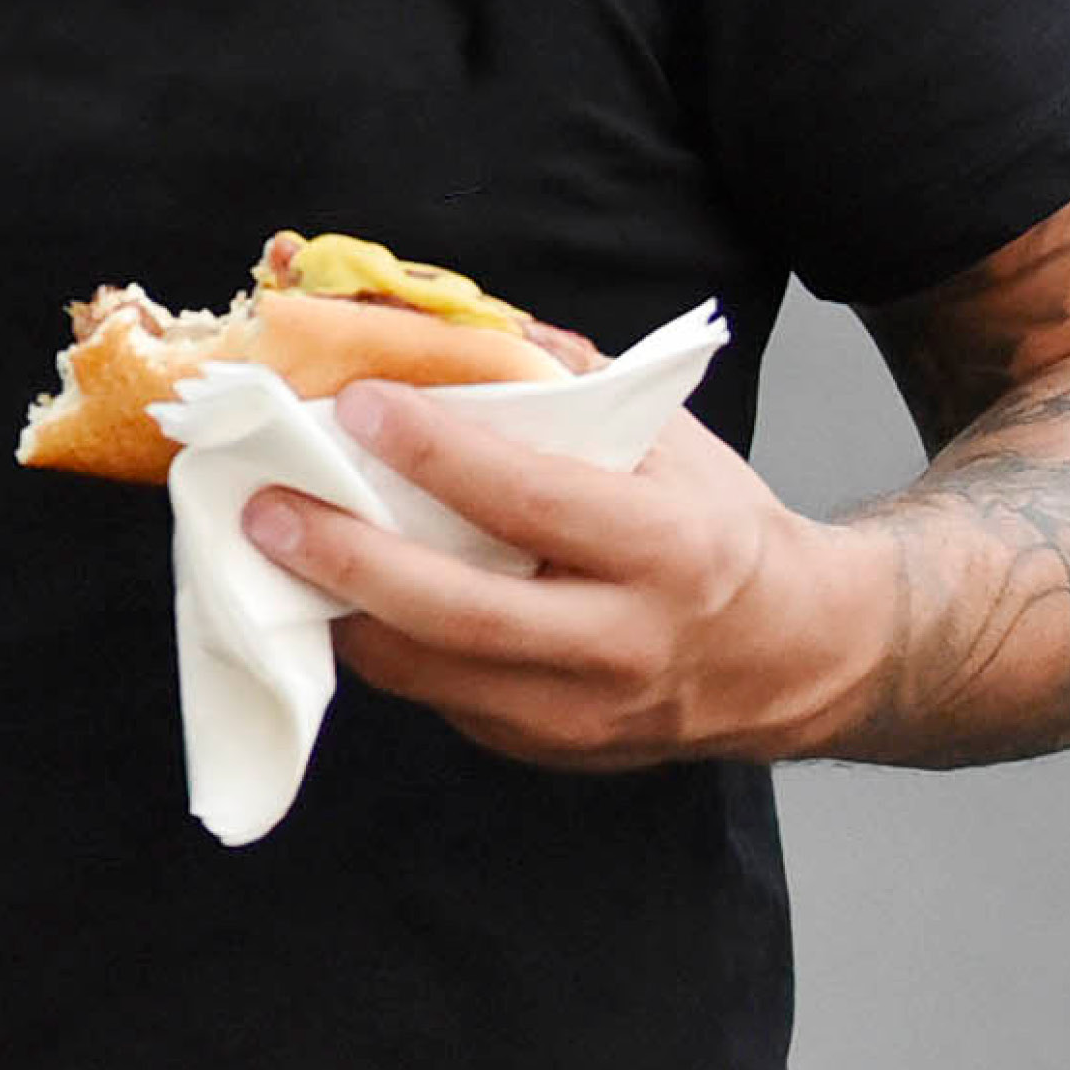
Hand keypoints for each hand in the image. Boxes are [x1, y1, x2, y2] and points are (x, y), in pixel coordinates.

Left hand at [239, 382, 878, 770]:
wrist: (799, 657)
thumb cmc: (720, 530)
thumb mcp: (673, 443)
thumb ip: (572, 384)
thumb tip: (460, 319)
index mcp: (668, 551)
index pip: (534, 500)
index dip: (440, 454)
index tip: (359, 405)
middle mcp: (626, 644)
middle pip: (464, 614)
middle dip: (352, 559)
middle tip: (270, 508)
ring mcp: (584, 714)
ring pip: (436, 674)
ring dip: (342, 612)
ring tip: (274, 552)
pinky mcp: (549, 749)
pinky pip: (444, 699)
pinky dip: (384, 647)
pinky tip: (336, 598)